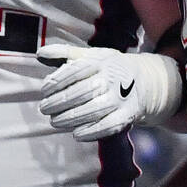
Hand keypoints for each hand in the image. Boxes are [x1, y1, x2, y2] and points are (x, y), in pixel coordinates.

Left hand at [37, 44, 182, 141]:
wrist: (145, 81)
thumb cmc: (108, 68)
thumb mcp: (90, 55)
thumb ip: (64, 53)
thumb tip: (40, 53)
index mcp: (100, 62)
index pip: (74, 71)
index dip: (56, 82)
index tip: (44, 90)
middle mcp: (112, 79)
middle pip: (82, 92)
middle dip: (59, 102)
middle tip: (44, 108)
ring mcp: (121, 98)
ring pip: (93, 110)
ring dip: (70, 118)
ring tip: (54, 121)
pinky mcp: (128, 114)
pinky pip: (109, 126)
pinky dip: (91, 132)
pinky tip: (76, 134)